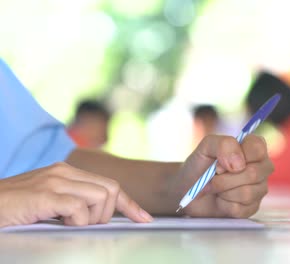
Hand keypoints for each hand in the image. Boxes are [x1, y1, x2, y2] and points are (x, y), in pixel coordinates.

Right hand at [0, 163, 152, 227]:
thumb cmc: (13, 209)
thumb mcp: (49, 203)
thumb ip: (73, 203)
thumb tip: (99, 217)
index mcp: (67, 173)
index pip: (109, 185)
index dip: (129, 203)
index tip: (143, 218)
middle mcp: (64, 172)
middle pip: (111, 189)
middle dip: (109, 213)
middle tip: (87, 225)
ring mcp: (56, 181)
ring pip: (101, 197)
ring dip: (92, 218)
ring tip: (69, 224)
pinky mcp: (46, 194)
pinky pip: (79, 209)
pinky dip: (76, 222)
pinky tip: (58, 224)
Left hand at [175, 134, 272, 217]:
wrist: (189, 189)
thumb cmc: (200, 165)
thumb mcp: (206, 147)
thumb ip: (224, 144)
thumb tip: (239, 164)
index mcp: (254, 148)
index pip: (257, 148)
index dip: (236, 156)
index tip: (219, 164)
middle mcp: (262, 167)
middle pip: (253, 173)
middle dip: (224, 179)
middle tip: (213, 177)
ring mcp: (259, 189)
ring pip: (247, 193)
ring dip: (223, 191)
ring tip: (215, 188)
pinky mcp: (252, 208)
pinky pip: (240, 209)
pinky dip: (223, 205)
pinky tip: (220, 200)